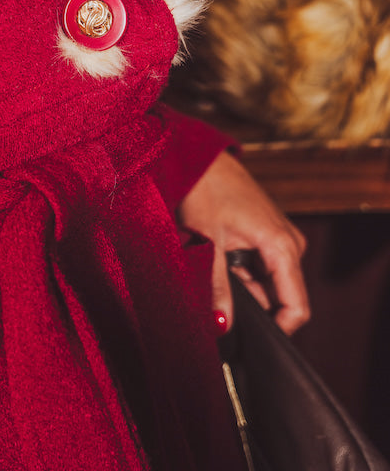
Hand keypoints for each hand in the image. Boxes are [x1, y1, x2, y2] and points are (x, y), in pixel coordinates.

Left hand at [177, 151, 308, 334]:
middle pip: (279, 295)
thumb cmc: (205, 189)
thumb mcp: (207, 243)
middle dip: (250, 304)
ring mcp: (279, 237)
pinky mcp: (267, 233)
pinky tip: (217, 259)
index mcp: (282, 246)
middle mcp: (289, 243)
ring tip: (212, 269)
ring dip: (241, 285)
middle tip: (215, 297)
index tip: (250, 339)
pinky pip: (259, 265)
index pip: (296, 306)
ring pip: (265, 281)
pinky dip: (239, 270)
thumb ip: (218, 288)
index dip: (277, 329)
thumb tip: (223, 326)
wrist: (198, 155)